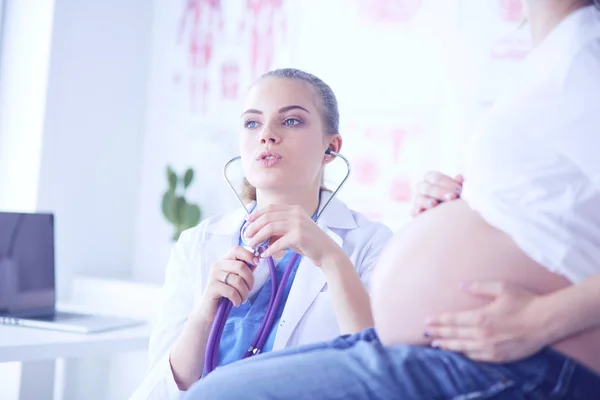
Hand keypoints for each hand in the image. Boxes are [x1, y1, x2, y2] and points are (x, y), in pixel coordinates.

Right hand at [195, 246, 257, 322]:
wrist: (209, 310)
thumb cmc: (225, 294)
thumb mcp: (236, 280)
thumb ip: (245, 269)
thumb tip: (257, 259)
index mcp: (223, 261)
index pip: (236, 250)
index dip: (249, 255)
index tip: (257, 263)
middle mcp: (217, 265)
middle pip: (241, 266)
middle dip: (250, 280)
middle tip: (249, 290)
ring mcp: (213, 276)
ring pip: (238, 281)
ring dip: (244, 293)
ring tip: (242, 299)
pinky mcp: (212, 287)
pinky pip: (232, 292)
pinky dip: (238, 299)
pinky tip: (236, 303)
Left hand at [243, 204, 338, 265]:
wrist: (327, 253)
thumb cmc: (309, 243)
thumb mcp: (293, 231)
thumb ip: (279, 229)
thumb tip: (259, 234)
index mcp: (294, 209)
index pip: (270, 208)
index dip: (256, 214)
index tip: (247, 222)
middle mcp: (296, 213)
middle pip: (267, 217)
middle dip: (254, 226)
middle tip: (246, 236)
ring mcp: (298, 223)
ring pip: (270, 227)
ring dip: (258, 237)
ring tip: (253, 246)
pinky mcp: (299, 236)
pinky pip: (278, 242)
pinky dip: (269, 249)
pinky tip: (265, 255)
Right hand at [411, 172, 463, 216]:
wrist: (446, 215)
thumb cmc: (451, 198)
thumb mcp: (455, 190)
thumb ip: (457, 185)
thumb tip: (460, 177)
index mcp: (430, 178)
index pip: (435, 177)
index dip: (447, 182)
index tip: (459, 190)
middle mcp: (422, 187)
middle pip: (427, 187)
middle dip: (440, 192)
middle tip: (452, 197)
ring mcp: (417, 199)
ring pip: (419, 198)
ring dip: (427, 201)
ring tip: (436, 204)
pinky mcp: (416, 212)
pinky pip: (415, 210)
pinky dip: (419, 210)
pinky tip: (426, 211)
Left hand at [423, 281, 547, 362]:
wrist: (546, 321)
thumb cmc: (524, 301)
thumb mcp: (501, 288)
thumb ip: (479, 286)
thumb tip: (461, 285)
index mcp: (481, 317)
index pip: (452, 320)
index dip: (438, 321)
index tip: (426, 321)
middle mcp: (482, 334)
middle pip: (454, 334)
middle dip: (437, 333)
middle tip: (424, 333)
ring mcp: (490, 347)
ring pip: (462, 348)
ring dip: (447, 346)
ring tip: (435, 345)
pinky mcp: (499, 356)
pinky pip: (476, 357)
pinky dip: (464, 355)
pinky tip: (457, 353)